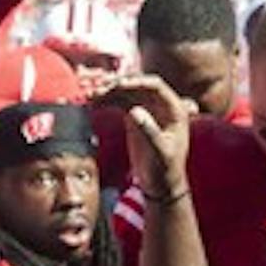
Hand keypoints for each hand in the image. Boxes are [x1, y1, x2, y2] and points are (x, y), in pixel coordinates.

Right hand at [99, 75, 191, 199]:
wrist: (160, 183)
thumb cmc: (166, 169)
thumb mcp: (159, 152)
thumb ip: (149, 131)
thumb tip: (134, 110)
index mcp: (174, 109)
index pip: (156, 86)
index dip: (137, 81)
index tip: (118, 84)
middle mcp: (161, 104)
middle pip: (138, 85)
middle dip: (118, 84)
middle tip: (99, 88)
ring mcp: (147, 108)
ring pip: (126, 92)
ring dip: (108, 91)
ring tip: (91, 94)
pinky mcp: (134, 115)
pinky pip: (118, 102)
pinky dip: (105, 101)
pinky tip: (92, 103)